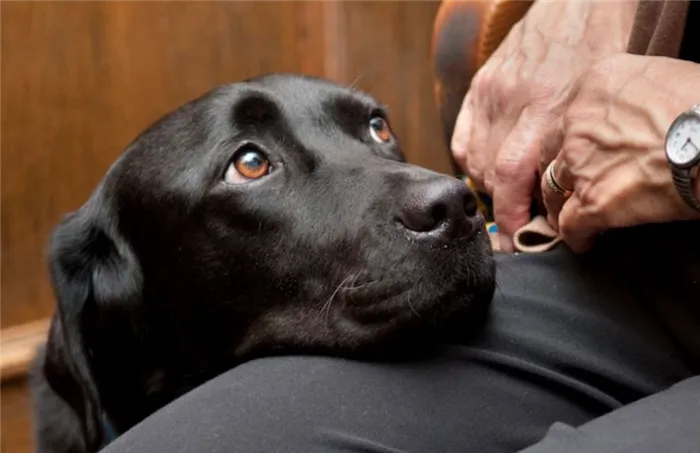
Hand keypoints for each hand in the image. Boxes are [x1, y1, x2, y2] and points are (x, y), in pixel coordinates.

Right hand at [450, 0, 636, 251]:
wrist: (576, 8)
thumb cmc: (597, 57)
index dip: (510, 214)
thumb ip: (570, 152)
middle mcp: (511, 103)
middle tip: (521, 220)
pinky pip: (461, 141)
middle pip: (491, 173)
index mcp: (546, 108)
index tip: (516, 239)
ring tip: (509, 193)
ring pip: (473, 161)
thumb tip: (557, 201)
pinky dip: (471, 164)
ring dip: (489, 186)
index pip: (511, 174)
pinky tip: (487, 169)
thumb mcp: (595, 109)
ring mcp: (489, 95)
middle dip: (504, 206)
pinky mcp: (478, 88)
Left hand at [540, 53, 699, 252]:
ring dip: (558, 203)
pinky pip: (569, 224)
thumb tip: (642, 112)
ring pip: (551, 187)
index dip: (574, 136)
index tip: (584, 149)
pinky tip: (585, 241)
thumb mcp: (666, 77)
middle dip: (558, 168)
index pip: (571, 113)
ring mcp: (580, 161)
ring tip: (568, 215)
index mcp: (596, 84)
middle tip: (568, 183)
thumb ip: (635, 93)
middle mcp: (577, 120)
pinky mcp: (592, 200)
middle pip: (551, 149)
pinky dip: (575, 235)